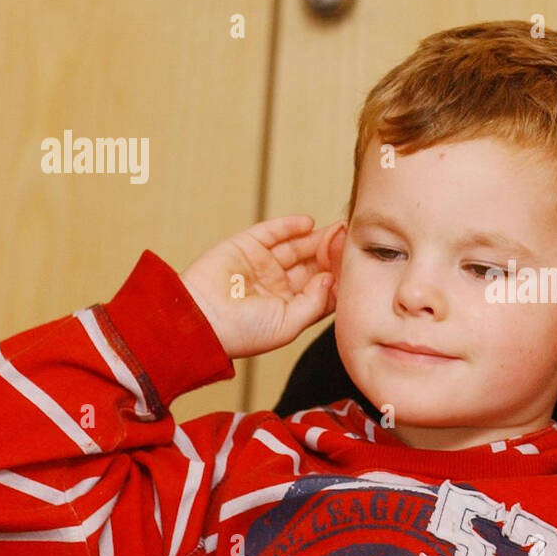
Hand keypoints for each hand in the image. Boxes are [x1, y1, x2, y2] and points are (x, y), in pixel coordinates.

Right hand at [179, 215, 339, 358]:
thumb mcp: (288, 324)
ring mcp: (262, 265)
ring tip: (338, 229)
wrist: (198, 320)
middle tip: (350, 238)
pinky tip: (310, 223)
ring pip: (297, 247)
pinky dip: (291, 226)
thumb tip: (332, 279)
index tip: (357, 263)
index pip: (322, 288)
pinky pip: (272, 232)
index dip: (339, 275)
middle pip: (313, 265)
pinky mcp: (245, 246)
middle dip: (333, 252)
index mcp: (289, 308)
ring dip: (318, 238)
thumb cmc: (241, 332)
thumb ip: (314, 302)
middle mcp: (278, 286)